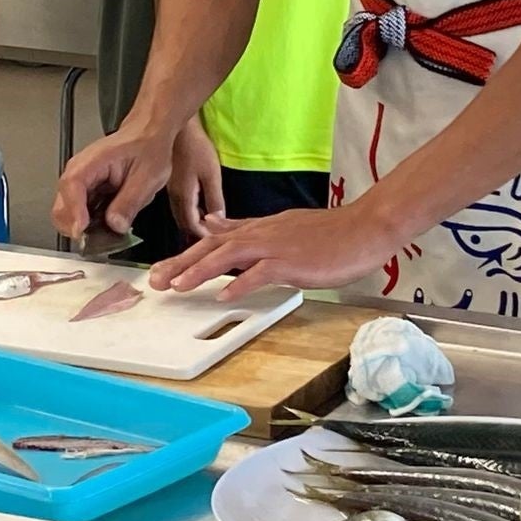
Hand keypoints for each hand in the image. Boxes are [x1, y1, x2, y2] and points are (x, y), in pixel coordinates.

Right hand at [52, 125, 176, 239]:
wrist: (148, 136)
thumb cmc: (147, 148)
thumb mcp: (147, 178)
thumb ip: (129, 203)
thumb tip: (115, 226)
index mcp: (92, 162)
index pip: (71, 186)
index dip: (74, 211)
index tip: (83, 230)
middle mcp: (80, 171)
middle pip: (61, 206)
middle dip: (75, 227)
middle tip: (99, 239)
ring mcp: (81, 182)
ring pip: (67, 213)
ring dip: (83, 228)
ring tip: (107, 232)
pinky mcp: (86, 191)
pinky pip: (79, 213)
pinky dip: (89, 224)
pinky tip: (107, 224)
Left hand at [150, 203, 389, 301]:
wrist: (365, 227)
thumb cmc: (329, 233)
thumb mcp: (280, 226)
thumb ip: (245, 228)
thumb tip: (213, 225)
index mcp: (258, 229)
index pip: (213, 241)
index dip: (184, 255)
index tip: (161, 270)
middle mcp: (261, 234)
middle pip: (212, 248)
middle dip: (181, 264)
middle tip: (155, 281)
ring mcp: (277, 246)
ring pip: (230, 256)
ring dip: (202, 271)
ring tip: (178, 286)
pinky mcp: (294, 261)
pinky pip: (263, 272)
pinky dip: (243, 283)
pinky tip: (225, 295)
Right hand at [168, 116, 226, 238]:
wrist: (176, 127)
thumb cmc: (194, 147)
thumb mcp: (210, 174)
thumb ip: (214, 199)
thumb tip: (218, 219)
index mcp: (183, 198)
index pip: (192, 227)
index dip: (205, 237)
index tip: (216, 243)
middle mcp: (174, 198)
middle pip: (184, 225)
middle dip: (197, 235)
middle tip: (211, 243)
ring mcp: (170, 190)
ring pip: (181, 215)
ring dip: (194, 224)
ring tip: (208, 230)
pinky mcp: (171, 182)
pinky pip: (180, 205)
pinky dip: (190, 213)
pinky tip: (200, 210)